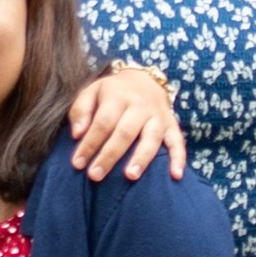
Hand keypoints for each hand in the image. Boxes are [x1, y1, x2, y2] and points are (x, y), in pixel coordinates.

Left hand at [63, 64, 187, 179]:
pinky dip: (178, 159)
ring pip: (151, 138)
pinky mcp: (171, 125)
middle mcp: (140, 106)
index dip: (90, 143)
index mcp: (118, 96)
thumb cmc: (112, 93)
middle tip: (95, 175)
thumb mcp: (92, 91)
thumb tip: (76, 134)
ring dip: (141, 158)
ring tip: (130, 176)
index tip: (77, 163)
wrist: (144, 80)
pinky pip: (178, 142)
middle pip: (125, 132)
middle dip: (109, 155)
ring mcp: (158, 116)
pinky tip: (176, 175)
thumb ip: (80, 110)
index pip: (103, 122)